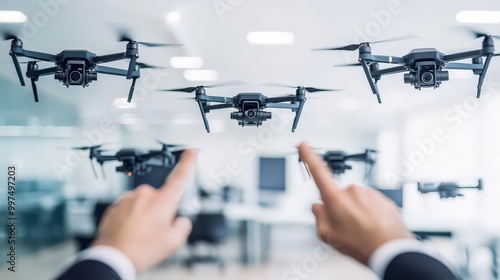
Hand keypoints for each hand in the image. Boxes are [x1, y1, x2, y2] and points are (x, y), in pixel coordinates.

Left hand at [92, 149, 196, 272]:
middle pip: (161, 199)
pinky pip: (129, 209)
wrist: (112, 257)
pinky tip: (130, 233)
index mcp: (163, 201)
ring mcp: (129, 199)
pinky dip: (131, 219)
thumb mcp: (173, 243)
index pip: (180, 176)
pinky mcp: (116, 205)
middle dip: (161, 211)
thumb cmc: (141, 250)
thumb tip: (180, 221)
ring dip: (144, 216)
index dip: (188, 162)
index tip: (191, 152)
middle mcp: (145, 195)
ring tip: (140, 235)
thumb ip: (183, 226)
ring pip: (144, 204)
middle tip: (156, 231)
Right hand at [298, 142, 413, 264]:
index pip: (318, 171)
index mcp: (335, 197)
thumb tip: (318, 207)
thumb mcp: (328, 236)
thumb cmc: (360, 244)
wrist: (391, 250)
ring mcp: (369, 193)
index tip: (304, 145)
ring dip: (356, 212)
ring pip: (356, 201)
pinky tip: (373, 229)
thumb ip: (318, 217)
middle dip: (340, 207)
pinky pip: (370, 205)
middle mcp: (352, 190)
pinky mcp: (382, 199)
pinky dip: (370, 215)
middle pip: (338, 195)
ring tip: (362, 231)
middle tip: (346, 228)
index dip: (309, 157)